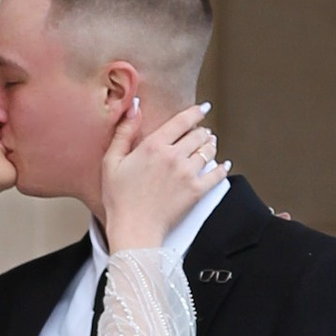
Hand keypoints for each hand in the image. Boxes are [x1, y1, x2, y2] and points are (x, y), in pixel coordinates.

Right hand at [98, 95, 226, 252]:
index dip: (195, 112)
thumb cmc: (119, 198)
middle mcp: (173, 156)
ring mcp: (187, 174)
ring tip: (210, 144)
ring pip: (208, 151)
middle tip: (203, 132)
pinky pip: (217, 175)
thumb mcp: (111, 162)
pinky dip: (222, 168)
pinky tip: (224, 165)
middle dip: (202, 131)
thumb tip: (135, 106)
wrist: (134, 229)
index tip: (203, 108)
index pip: (182, 121)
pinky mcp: (196, 191)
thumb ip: (124, 132)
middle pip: (198, 135)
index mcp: (153, 146)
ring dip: (211, 145)